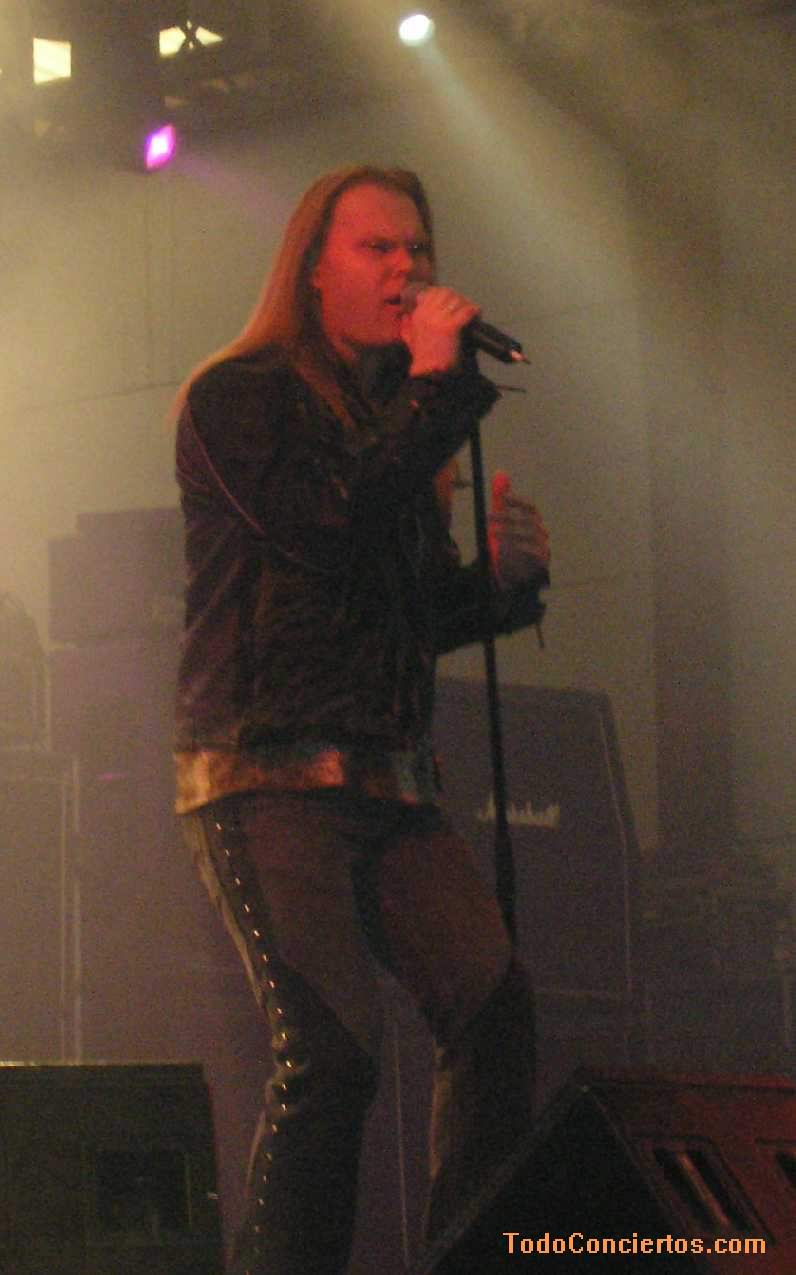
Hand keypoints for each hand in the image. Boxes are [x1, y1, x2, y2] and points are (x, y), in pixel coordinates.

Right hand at [400, 286, 479, 376]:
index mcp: (418, 314)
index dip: (445, 294)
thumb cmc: (422, 359)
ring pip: (458, 300)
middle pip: (447, 293)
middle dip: (457, 298)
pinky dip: (474, 311)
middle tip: (464, 306)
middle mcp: (428, 313)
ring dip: (466, 304)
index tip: (453, 301)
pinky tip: (476, 315)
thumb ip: (406, 325)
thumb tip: (404, 316)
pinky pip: (466, 311)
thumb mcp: (409, 339)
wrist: (430, 373)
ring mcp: (439, 319)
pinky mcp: (451, 327)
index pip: (433, 292)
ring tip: (471, 312)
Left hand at [488, 471, 550, 586]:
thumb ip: (503, 501)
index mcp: (534, 521)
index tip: (503, 498)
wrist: (524, 572)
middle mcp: (540, 532)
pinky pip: (536, 552)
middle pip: (527, 521)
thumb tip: (499, 474)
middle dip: (507, 517)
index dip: (518, 501)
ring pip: (529, 536)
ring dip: (510, 532)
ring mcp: (543, 546)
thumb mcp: (509, 522)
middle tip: (489, 516)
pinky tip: (511, 546)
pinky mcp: (542, 561)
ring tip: (493, 533)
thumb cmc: (517, 543)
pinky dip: (524, 548)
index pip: (529, 507)